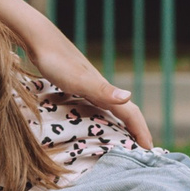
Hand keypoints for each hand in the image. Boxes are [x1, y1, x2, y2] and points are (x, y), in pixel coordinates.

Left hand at [22, 44, 154, 148]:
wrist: (38, 38)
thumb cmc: (55, 61)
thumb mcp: (78, 80)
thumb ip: (102, 90)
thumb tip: (129, 97)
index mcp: (104, 90)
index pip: (131, 114)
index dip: (141, 132)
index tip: (151, 151)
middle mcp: (101, 88)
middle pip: (126, 112)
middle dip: (136, 130)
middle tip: (143, 151)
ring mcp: (89, 86)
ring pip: (112, 109)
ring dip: (122, 124)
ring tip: (123, 141)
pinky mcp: (76, 85)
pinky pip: (96, 106)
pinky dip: (103, 118)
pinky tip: (94, 123)